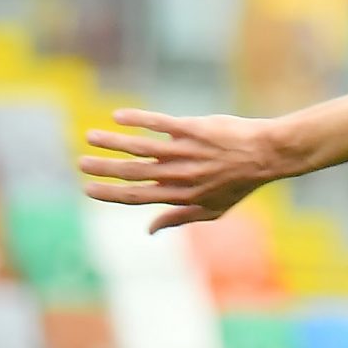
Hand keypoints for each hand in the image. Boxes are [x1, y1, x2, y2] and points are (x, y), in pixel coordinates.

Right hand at [80, 110, 288, 232]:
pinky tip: (119, 116)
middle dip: (105, 169)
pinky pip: (161, 123)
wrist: (267, 154)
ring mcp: (187, 151)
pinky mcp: (193, 129)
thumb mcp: (213, 209)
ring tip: (90, 137)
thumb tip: (148, 230)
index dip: (112, 194)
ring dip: (113, 142)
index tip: (88, 189)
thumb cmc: (239, 183)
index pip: (139, 196)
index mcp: (183, 195)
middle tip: (80, 163)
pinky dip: (139, 119)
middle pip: (135, 173)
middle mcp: (182, 175)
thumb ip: (178, 218)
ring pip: (143, 147)